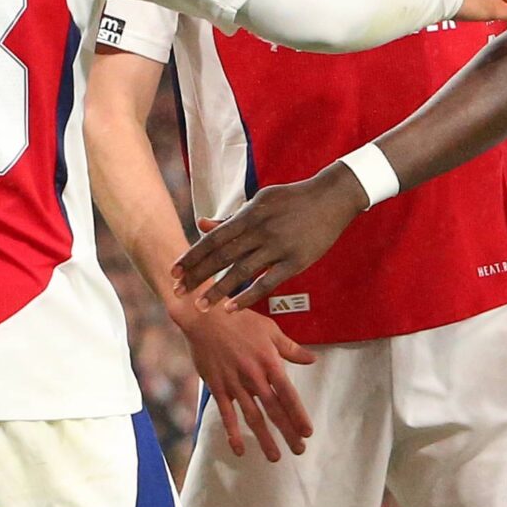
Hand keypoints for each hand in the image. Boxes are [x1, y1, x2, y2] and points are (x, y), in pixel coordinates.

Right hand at [169, 239, 319, 462]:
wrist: (204, 316)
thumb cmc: (239, 319)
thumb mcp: (270, 329)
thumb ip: (290, 348)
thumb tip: (312, 360)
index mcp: (269, 362)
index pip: (288, 394)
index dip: (298, 414)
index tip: (307, 431)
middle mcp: (253, 377)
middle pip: (274, 410)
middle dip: (287, 432)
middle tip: (299, 450)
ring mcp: (234, 384)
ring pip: (252, 416)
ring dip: (264, 438)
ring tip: (274, 456)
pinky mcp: (217, 387)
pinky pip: (226, 414)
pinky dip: (232, 432)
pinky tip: (239, 449)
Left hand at [174, 167, 367, 315]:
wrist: (332, 197)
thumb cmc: (292, 199)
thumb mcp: (259, 201)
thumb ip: (231, 218)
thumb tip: (201, 224)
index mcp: (249, 214)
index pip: (214, 239)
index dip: (193, 256)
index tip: (175, 272)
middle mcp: (260, 230)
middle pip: (222, 257)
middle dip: (198, 276)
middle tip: (178, 293)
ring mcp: (278, 247)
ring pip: (241, 272)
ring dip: (218, 291)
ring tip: (201, 307)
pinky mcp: (296, 262)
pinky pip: (268, 283)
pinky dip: (248, 296)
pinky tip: (231, 308)